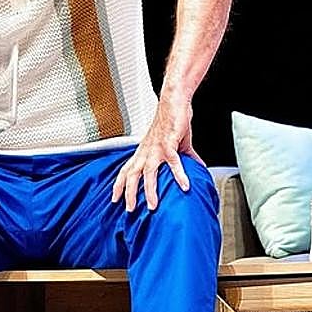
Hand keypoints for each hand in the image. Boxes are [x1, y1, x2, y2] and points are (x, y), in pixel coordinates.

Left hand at [112, 97, 201, 211]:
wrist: (174, 101)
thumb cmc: (172, 119)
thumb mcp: (175, 143)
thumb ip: (184, 158)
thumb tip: (197, 168)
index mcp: (143, 151)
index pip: (125, 170)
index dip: (118, 185)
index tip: (114, 199)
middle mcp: (146, 151)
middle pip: (131, 175)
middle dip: (128, 193)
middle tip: (130, 210)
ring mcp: (156, 148)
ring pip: (148, 172)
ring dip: (148, 190)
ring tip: (152, 205)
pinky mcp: (169, 143)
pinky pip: (173, 162)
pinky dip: (178, 174)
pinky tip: (184, 185)